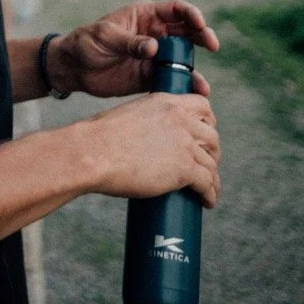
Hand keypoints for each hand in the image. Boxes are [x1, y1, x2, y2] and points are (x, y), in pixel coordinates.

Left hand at [49, 0, 218, 97]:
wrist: (73, 69)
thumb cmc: (86, 43)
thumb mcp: (105, 37)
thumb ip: (129, 42)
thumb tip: (154, 48)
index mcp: (146, 16)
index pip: (175, 9)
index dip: (191, 13)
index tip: (199, 23)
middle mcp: (156, 35)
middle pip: (188, 33)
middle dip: (202, 37)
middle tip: (212, 45)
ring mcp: (156, 57)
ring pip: (183, 60)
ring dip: (195, 70)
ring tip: (202, 86)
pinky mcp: (151, 77)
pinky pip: (172, 80)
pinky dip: (183, 87)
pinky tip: (191, 96)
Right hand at [85, 92, 221, 207]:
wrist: (91, 153)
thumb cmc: (98, 138)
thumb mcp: (127, 115)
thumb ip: (145, 122)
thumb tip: (146, 140)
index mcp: (165, 102)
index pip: (203, 106)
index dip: (208, 122)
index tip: (204, 134)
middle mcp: (179, 120)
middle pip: (212, 136)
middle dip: (212, 152)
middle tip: (205, 163)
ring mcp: (184, 145)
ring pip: (211, 163)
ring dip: (212, 177)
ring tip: (207, 187)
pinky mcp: (184, 169)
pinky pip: (207, 183)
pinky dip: (210, 194)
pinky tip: (207, 201)